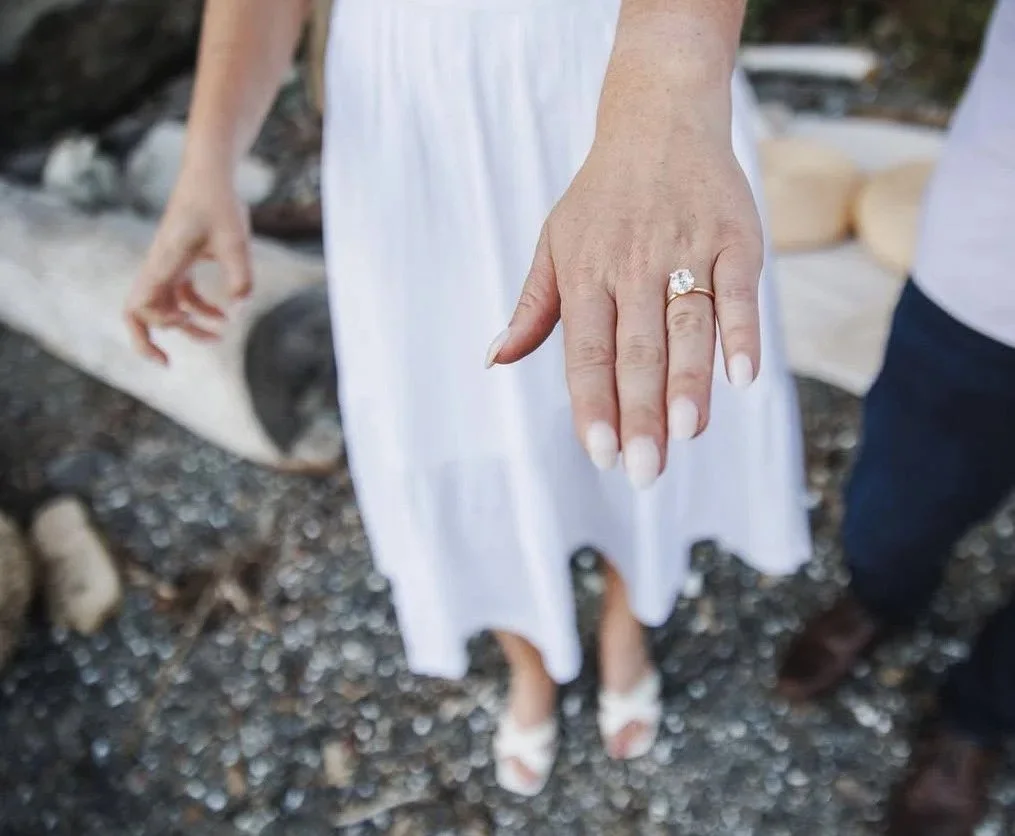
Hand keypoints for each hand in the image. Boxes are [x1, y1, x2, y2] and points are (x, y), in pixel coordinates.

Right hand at [124, 165, 252, 364]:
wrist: (211, 172)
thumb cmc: (220, 203)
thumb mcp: (236, 241)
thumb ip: (240, 278)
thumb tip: (238, 312)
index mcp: (164, 263)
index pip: (139, 307)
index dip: (150, 331)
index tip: (176, 338)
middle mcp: (159, 265)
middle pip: (140, 311)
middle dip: (153, 339)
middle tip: (168, 364)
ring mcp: (169, 263)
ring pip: (167, 304)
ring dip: (188, 325)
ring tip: (218, 336)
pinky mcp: (182, 258)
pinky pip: (181, 292)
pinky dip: (199, 308)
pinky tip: (225, 316)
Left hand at [488, 87, 762, 489]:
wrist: (657, 119)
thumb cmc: (601, 197)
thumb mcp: (554, 242)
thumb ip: (533, 306)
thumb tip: (494, 359)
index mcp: (586, 273)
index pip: (586, 353)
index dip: (591, 404)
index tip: (597, 454)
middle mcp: (632, 266)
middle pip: (636, 351)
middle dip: (638, 415)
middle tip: (643, 471)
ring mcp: (685, 249)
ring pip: (685, 326)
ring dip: (687, 382)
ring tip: (684, 435)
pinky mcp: (733, 235)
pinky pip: (737, 289)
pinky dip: (740, 331)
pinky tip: (742, 377)